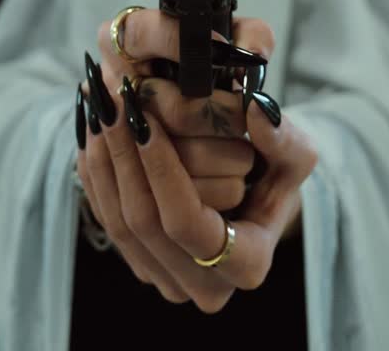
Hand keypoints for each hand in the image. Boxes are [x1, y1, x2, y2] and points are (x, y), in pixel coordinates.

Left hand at [75, 12, 316, 310]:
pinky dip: (97, 171)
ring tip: (99, 104)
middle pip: (144, 224)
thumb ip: (284, 136)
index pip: (188, 223)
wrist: (256, 197)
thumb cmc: (277, 175)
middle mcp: (203, 287)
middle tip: (110, 100)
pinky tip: (94, 128)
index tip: (143, 119)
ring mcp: (166, 279)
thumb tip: (255, 109)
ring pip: (117, 223)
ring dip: (103, 159)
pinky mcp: (140, 263)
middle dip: (123, 156)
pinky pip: (106, 219)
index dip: (161, 171)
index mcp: (247, 265)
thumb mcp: (294, 154)